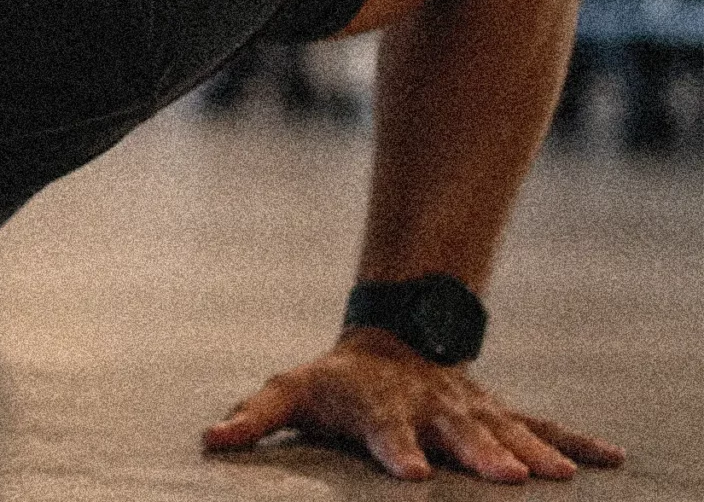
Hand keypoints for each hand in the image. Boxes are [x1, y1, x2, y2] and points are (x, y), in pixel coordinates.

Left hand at [202, 328, 624, 482]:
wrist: (388, 342)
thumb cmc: (332, 383)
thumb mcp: (288, 392)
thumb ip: (254, 417)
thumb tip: (210, 441)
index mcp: (378, 408)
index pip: (385, 432)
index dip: (396, 451)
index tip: (413, 475)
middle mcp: (430, 408)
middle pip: (456, 433)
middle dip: (481, 454)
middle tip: (506, 479)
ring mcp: (469, 409)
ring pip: (506, 429)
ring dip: (535, 452)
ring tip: (560, 478)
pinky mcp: (500, 412)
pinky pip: (543, 424)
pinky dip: (577, 440)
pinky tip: (612, 459)